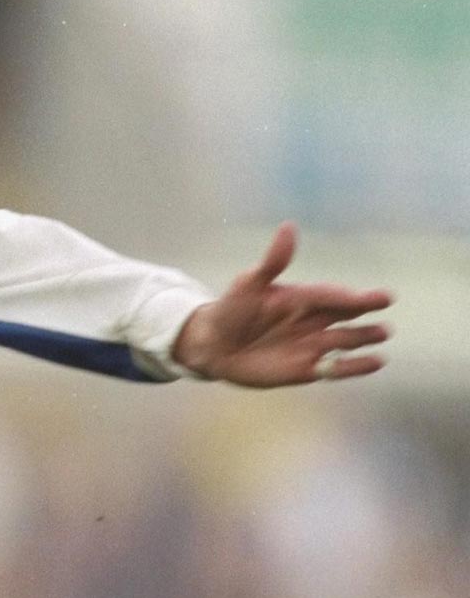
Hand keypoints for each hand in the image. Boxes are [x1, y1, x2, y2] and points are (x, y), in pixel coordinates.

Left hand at [172, 224, 391, 387]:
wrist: (213, 346)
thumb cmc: (230, 310)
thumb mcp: (249, 284)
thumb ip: (273, 262)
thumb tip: (288, 227)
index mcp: (301, 298)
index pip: (332, 295)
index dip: (354, 296)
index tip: (378, 295)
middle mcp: (311, 320)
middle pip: (345, 314)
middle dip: (365, 309)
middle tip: (385, 302)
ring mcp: (310, 345)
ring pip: (345, 340)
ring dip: (364, 337)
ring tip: (383, 333)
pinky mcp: (305, 370)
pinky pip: (335, 369)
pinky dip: (355, 367)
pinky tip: (377, 362)